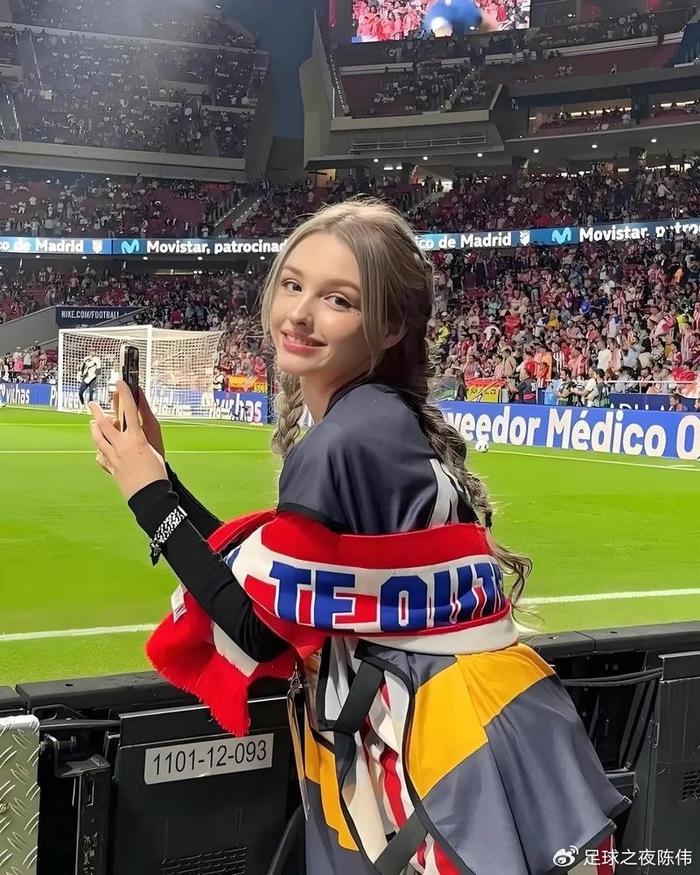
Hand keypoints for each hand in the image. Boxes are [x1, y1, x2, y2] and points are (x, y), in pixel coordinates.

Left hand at [89, 381, 167, 500]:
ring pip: (97, 438)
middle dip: (97, 411)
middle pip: (104, 423)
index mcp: (136, 439)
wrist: (149, 496)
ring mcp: (113, 457)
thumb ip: (143, 437)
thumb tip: (137, 428)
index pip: (129, 411)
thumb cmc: (157, 474)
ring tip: (93, 422)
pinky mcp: (110, 468)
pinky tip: (101, 449)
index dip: (124, 394)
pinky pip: (100, 456)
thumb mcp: (155, 450)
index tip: (119, 382)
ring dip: (94, 428)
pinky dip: (100, 450)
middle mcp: (122, 446)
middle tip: (92, 403)